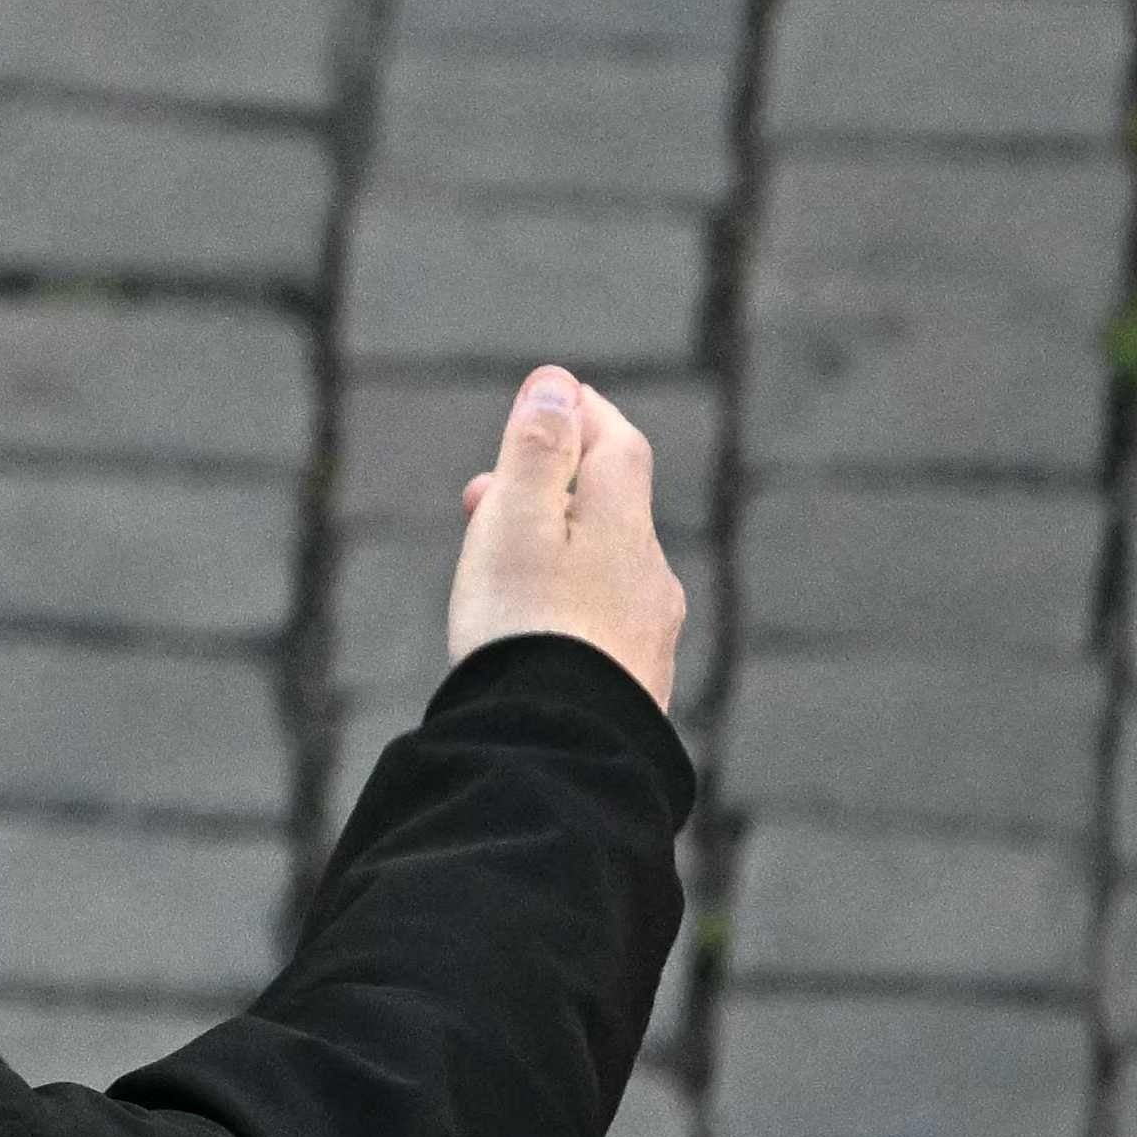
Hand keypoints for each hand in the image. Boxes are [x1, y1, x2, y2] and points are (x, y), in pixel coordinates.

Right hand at [445, 365, 688, 710]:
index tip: (553, 396)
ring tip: (502, 568)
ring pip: (610, 572)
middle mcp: (650, 578)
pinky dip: (572, 609)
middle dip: (555, 488)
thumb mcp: (515, 525)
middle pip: (613, 510)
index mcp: (623, 527)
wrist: (558, 750)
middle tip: (485, 491)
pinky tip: (539, 639)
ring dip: (561, 552)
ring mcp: (649, 638)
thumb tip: (557, 385)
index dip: (585, 414)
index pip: (618, 445)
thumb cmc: (524, 631)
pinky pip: (606, 628)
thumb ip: (536, 452)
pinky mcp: (636, 691)